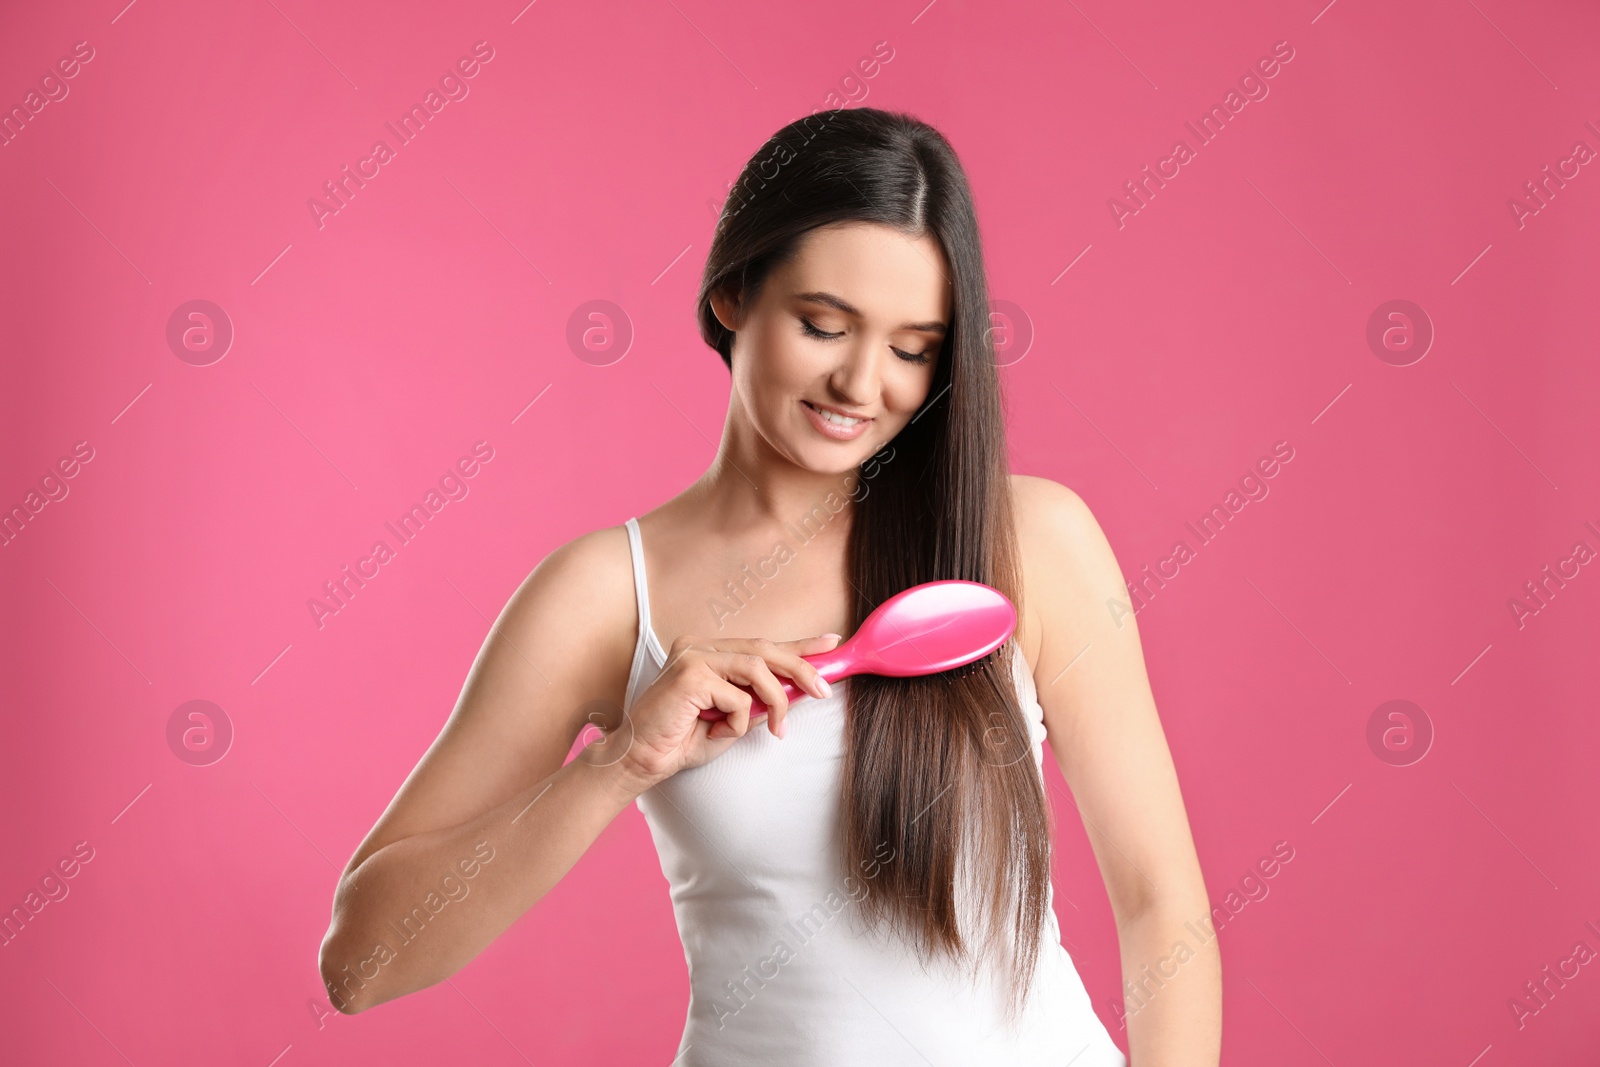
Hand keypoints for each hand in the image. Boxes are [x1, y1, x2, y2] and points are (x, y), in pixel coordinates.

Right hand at [616, 633, 840, 786]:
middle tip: (823, 690)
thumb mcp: (733, 719)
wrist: (640, 760)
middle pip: (764, 648)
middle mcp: (700, 646)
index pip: (761, 644)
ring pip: (757, 668)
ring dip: (775, 701)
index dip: (799, 645)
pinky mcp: (689, 674)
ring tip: (777, 728)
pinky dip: (738, 721)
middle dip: (801, 668)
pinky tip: (718, 732)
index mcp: (708, 652)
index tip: (830, 643)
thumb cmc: (681, 741)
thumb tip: (799, 691)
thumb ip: (759, 702)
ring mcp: (693, 656)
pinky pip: (737, 697)